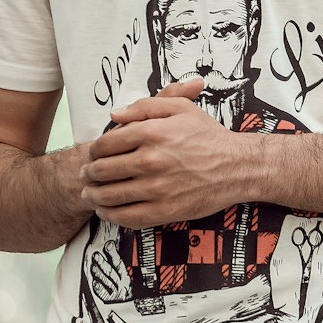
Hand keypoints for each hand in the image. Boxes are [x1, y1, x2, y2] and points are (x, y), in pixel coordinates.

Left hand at [80, 77, 248, 228]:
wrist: (237, 167)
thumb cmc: (208, 136)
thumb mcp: (180, 108)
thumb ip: (145, 106)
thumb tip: (114, 115)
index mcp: (151, 133)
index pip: (106, 144)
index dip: (94, 150)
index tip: (93, 154)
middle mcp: (150, 160)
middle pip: (102, 171)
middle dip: (89, 174)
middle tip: (85, 175)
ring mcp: (156, 188)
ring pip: (109, 196)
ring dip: (94, 196)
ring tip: (90, 194)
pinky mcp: (164, 211)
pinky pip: (126, 217)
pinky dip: (110, 216)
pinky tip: (106, 212)